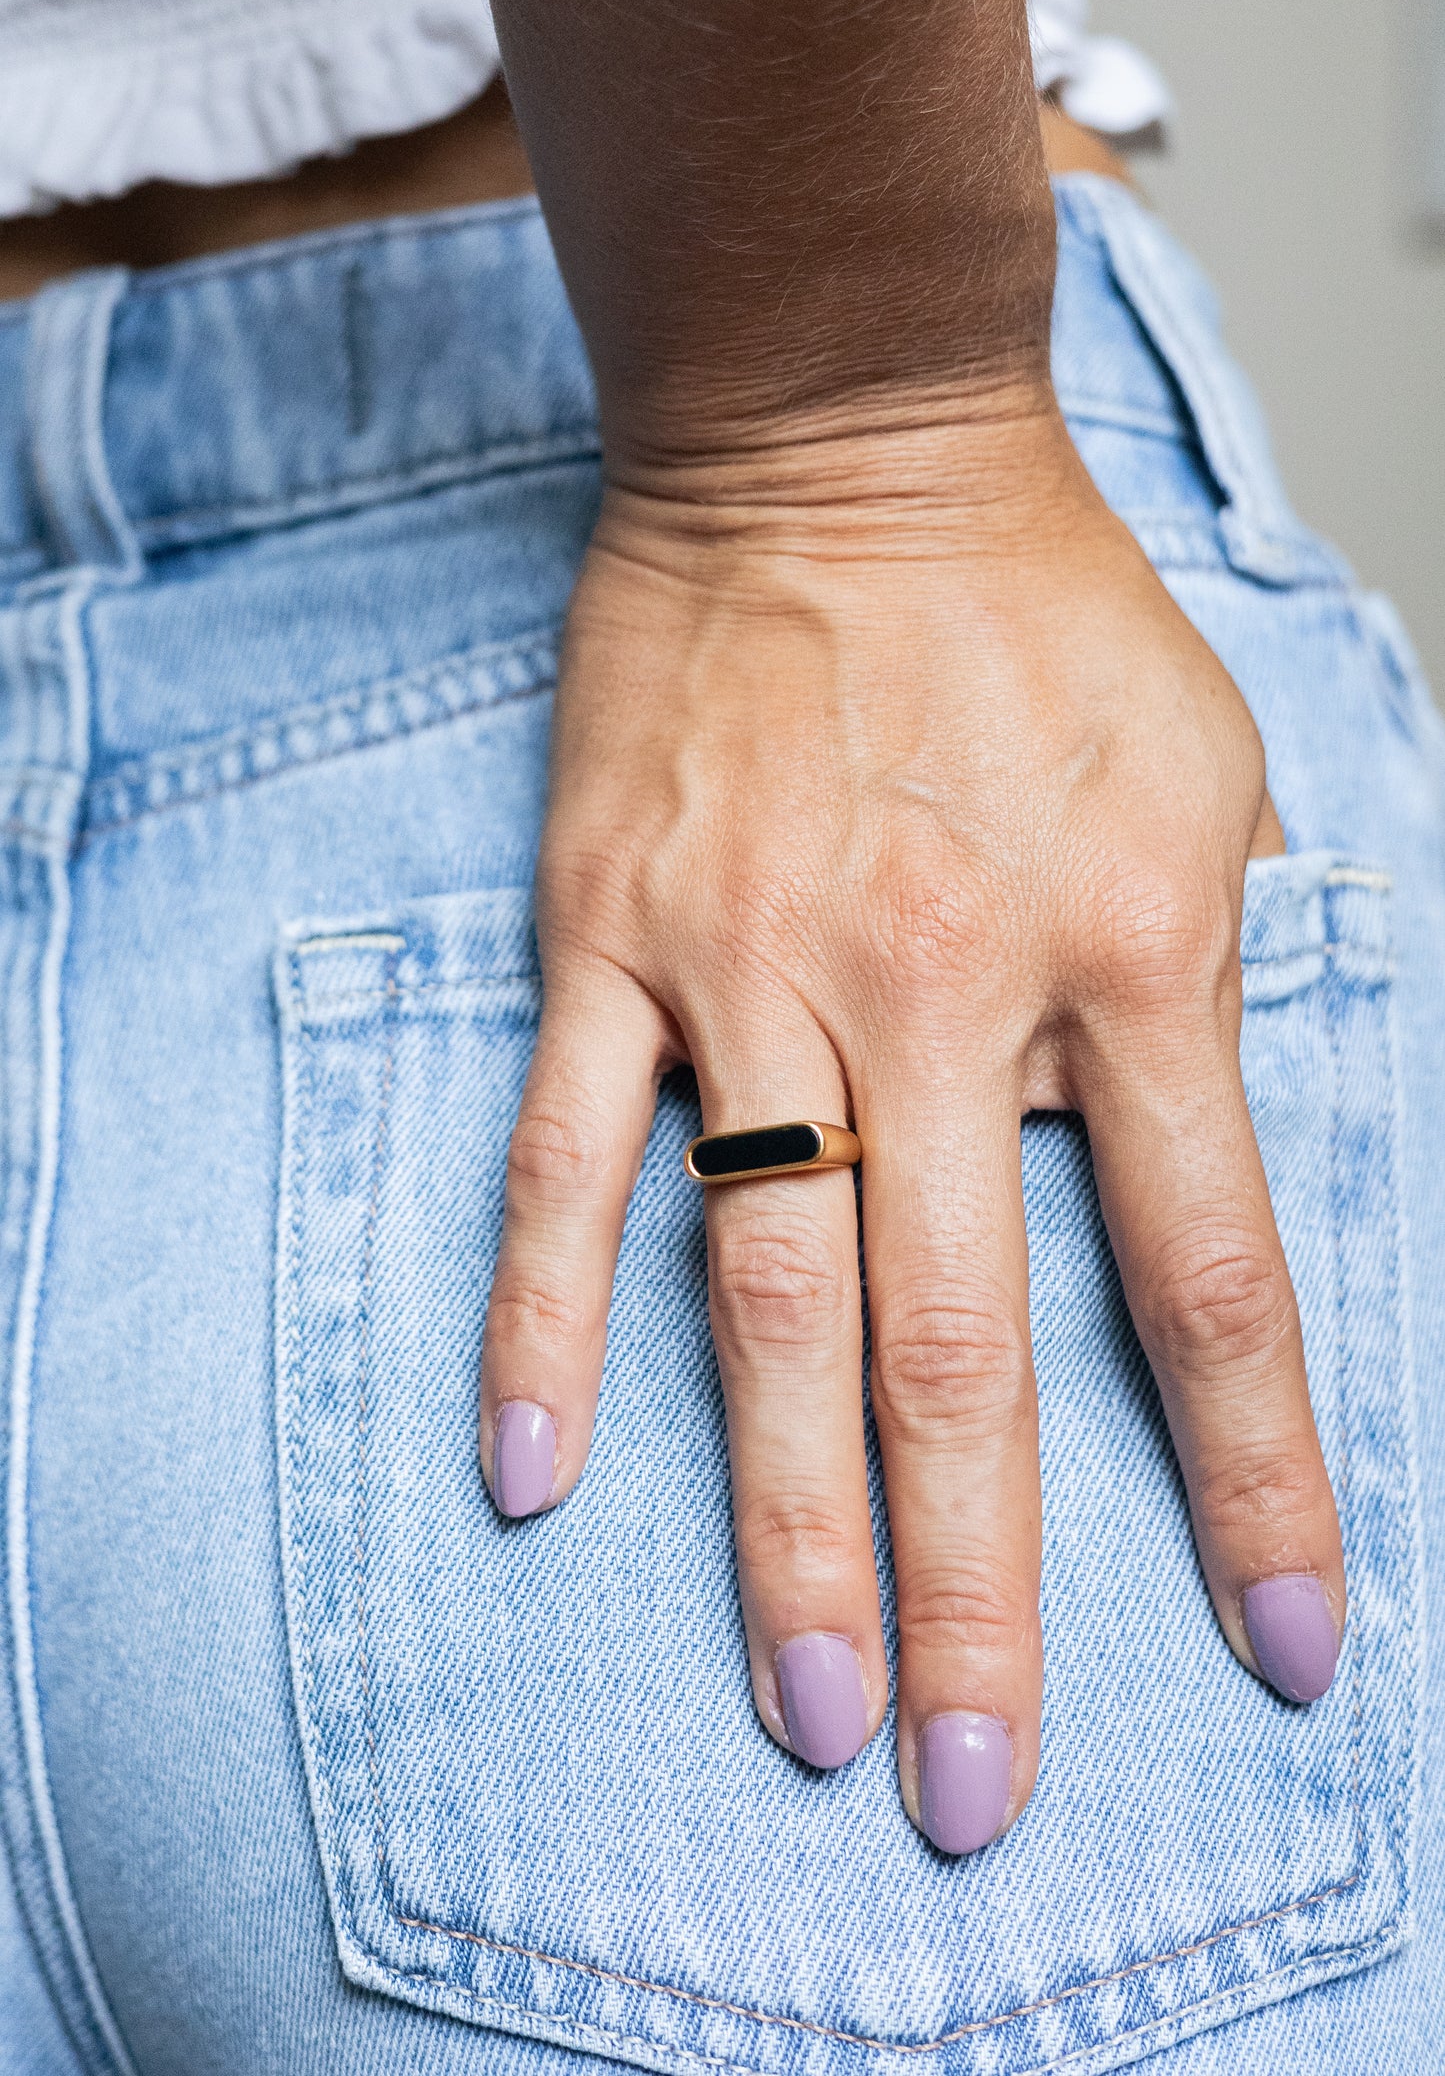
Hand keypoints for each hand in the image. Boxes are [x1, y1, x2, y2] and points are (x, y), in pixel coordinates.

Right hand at [477, 405, 1341, 1853]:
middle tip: (965, 1788)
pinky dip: (545, 1322)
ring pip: (765, 1296)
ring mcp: (756, 972)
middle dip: (978, 1591)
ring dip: (782, 1520)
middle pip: (964, 1348)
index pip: (1208, 1281)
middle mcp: (942, 993)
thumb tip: (1172, 1176)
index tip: (1281, 1655)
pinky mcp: (613, 941)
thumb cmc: (1045, 619)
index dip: (1254, 1489)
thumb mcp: (1216, 784)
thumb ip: (1212, 988)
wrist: (840, 445)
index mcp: (1128, 956)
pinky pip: (568, 1161)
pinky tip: (532, 1477)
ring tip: (800, 1707)